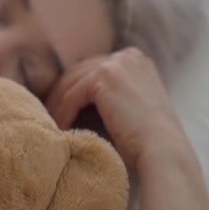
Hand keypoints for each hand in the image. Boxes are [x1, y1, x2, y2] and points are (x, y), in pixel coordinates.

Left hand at [46, 47, 186, 167]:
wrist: (162, 153)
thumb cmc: (146, 142)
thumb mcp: (128, 109)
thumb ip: (107, 98)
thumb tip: (70, 101)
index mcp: (135, 61)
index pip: (91, 70)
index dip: (72, 91)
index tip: (59, 112)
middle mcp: (128, 56)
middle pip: (78, 72)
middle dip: (61, 96)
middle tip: (47, 118)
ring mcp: (118, 63)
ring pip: (72, 83)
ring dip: (58, 106)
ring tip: (49, 127)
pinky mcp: (106, 76)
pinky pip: (72, 95)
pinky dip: (63, 113)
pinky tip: (60, 131)